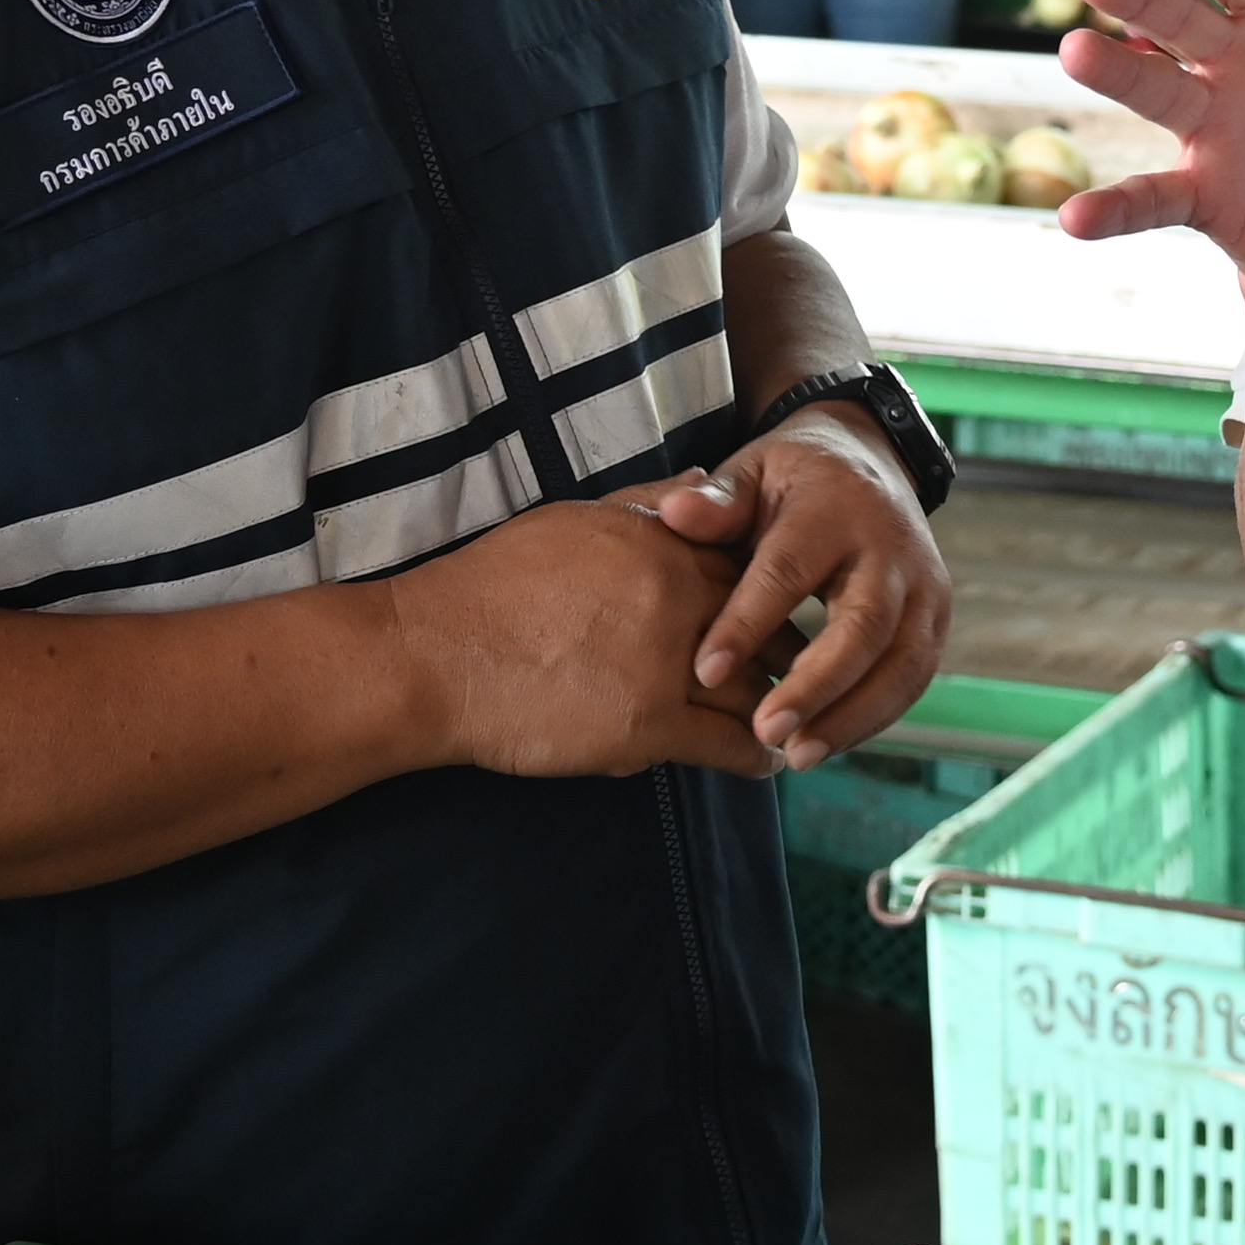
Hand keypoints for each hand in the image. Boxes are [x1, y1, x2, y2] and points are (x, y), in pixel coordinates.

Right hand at [382, 498, 778, 783]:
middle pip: (769, 626)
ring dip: (783, 709)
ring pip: (760, 688)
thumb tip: (704, 482)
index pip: (750, 564)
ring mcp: (668, 662)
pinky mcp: (650, 726)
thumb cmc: (494, 585)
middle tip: (807, 674)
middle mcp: (676, 595)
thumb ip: (647, 504)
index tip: (781, 614)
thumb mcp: (574, 520)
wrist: (437, 654)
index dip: (772, 594)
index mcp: (660, 541)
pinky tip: (768, 762)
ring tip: (795, 723)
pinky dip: (758, 756)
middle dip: (792, 653)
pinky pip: (732, 744)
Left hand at [651, 413, 948, 767]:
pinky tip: (823, 743)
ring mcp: (924, 588)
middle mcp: (892, 549)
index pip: (790, 571)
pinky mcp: (936, 621)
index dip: (748, 623)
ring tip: (796, 755)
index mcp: (836, 508)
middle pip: (864, 627)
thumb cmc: (794, 479)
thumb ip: (718, 502)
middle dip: (816, 686)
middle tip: (765, 732)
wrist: (871, 465)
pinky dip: (870, 719)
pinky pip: (911, 681)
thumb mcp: (752, 471)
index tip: (706, 672)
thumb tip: (675, 514)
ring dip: (850, 717)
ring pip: (900, 664)